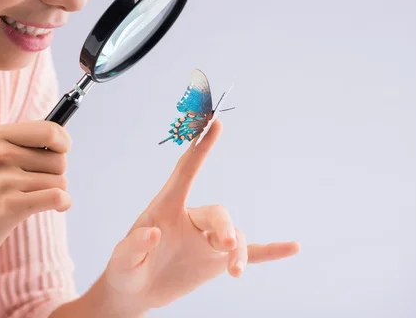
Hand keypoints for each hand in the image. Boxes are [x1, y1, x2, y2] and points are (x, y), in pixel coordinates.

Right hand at [0, 121, 71, 262]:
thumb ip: (30, 142)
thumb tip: (66, 138)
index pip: (51, 130)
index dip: (63, 143)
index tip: (59, 152)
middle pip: (60, 159)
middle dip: (55, 173)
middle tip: (32, 184)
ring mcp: (3, 180)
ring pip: (60, 181)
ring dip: (54, 191)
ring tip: (29, 197)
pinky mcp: (10, 205)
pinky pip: (58, 197)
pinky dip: (63, 203)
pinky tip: (56, 207)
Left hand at [103, 119, 299, 312]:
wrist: (135, 292)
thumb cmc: (126, 268)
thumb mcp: (122, 260)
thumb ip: (133, 245)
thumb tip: (153, 233)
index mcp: (167, 208)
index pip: (187, 171)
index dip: (200, 147)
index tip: (214, 123)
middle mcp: (192, 219)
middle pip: (218, 213)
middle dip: (226, 227)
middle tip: (228, 245)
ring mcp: (207, 240)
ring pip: (235, 235)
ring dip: (239, 251)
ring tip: (235, 271)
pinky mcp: (216, 261)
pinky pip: (249, 252)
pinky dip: (271, 251)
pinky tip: (293, 247)